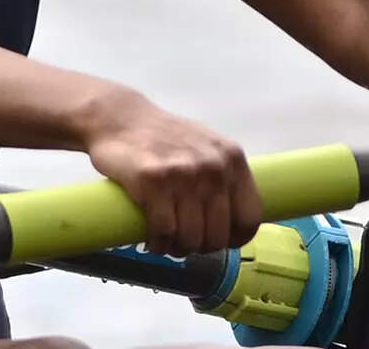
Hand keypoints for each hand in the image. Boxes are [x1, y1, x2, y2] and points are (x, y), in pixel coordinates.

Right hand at [83, 90, 261, 255]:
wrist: (119, 118)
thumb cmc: (163, 136)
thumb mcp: (206, 147)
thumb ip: (224, 176)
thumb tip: (235, 217)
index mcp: (232, 158)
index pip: (250, 216)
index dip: (236, 238)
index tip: (221, 242)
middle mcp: (213, 167)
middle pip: (218, 234)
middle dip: (201, 247)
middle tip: (186, 242)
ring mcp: (183, 174)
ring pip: (191, 238)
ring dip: (178, 249)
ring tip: (168, 243)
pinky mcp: (153, 182)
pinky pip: (164, 232)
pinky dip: (158, 244)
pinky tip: (153, 241)